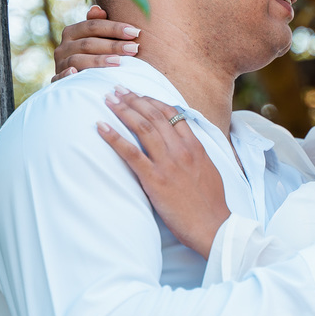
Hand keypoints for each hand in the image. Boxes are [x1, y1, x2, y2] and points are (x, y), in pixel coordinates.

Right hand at [52, 5, 140, 80]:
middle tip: (134, 48)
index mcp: (72, 32)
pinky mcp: (57, 80)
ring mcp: (60, 64)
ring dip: (98, 61)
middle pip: (88, 43)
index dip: (115, 28)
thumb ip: (98, 25)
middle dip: (113, 45)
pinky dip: (67, 75)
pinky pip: (60, 77)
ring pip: (78, 60)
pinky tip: (77, 74)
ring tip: (118, 62)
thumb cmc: (92, 55)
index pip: (93, 26)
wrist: (76, 83)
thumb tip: (98, 9)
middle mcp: (63, 46)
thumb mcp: (96, 39)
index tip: (135, 32)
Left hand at [97, 88, 229, 257]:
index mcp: (195, 146)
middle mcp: (181, 150)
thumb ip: (195, 154)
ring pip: (142, 127)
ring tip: (107, 99)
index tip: (139, 94)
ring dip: (123, 110)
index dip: (153, 101)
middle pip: (154, 115)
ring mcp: (168, 163)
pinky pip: (131, 153)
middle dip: (133, 99)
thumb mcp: (209, 171)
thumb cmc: (211, 204)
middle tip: (117, 89)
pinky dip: (114, 137)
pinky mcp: (155, 180)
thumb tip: (185, 145)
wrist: (214, 227)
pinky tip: (100, 127)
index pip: (172, 114)